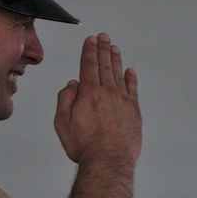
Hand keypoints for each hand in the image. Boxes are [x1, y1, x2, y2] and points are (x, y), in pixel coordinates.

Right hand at [54, 33, 141, 165]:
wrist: (108, 160)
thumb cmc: (84, 145)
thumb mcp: (62, 122)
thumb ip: (66, 99)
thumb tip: (73, 84)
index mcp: (89, 93)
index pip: (88, 65)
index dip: (89, 51)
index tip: (90, 40)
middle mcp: (107, 93)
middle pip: (104, 66)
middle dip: (103, 49)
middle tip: (104, 37)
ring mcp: (123, 101)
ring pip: (119, 74)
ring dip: (115, 60)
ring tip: (114, 48)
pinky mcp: (134, 112)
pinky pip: (133, 89)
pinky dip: (131, 79)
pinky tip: (130, 71)